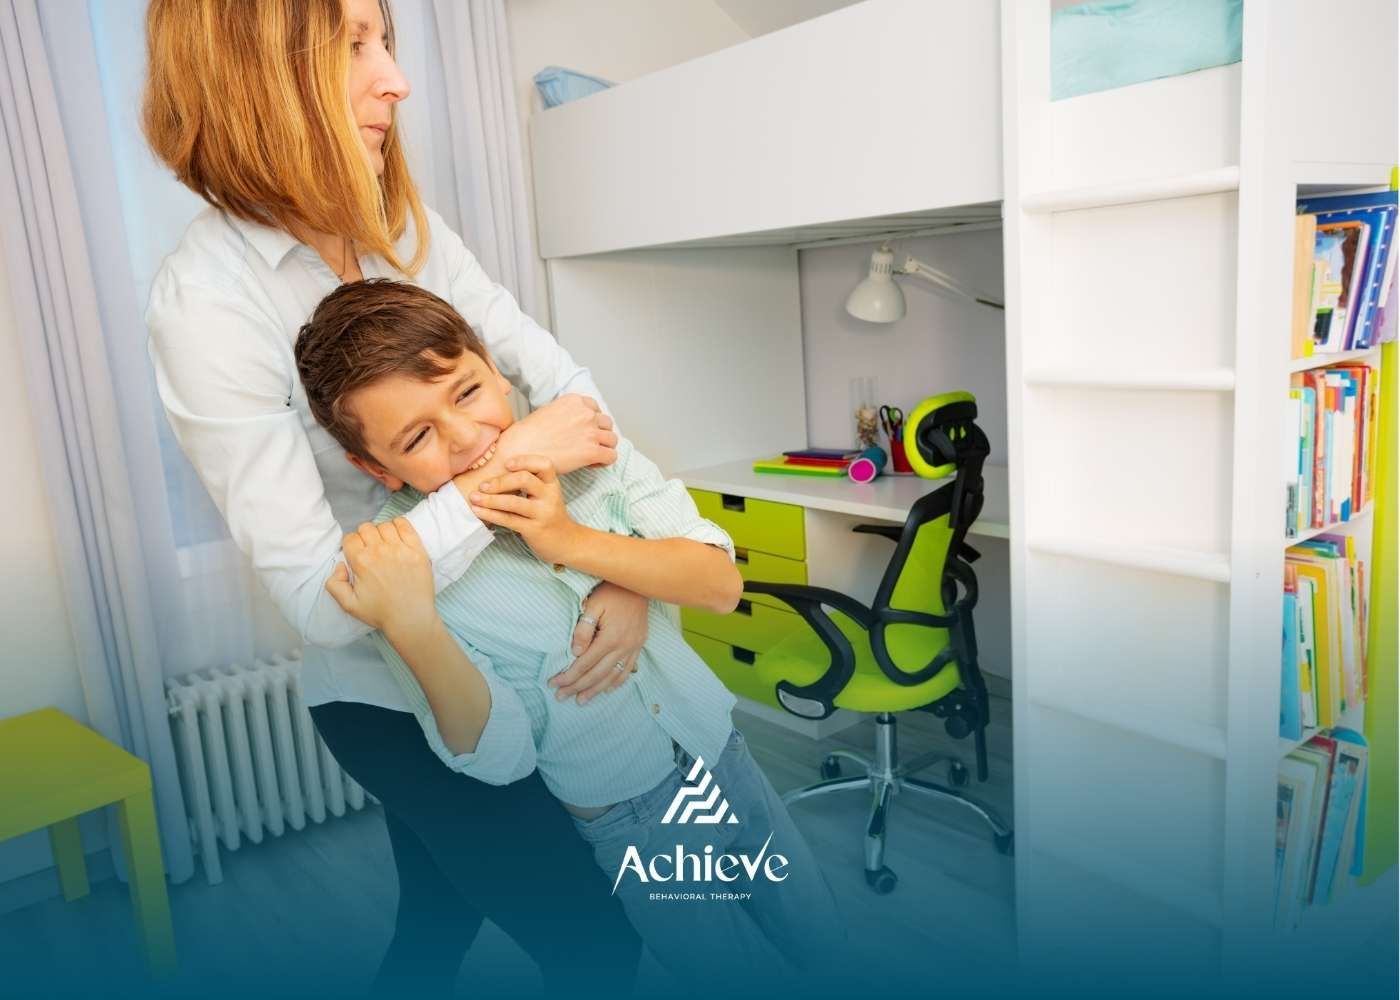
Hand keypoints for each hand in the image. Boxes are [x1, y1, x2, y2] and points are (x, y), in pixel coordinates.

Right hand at [325, 518, 436, 635]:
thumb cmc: (380, 612)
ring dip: (381, 532)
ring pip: (384, 525)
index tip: (357, 553)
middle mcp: (379, 552)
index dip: (351, 544)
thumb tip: (340, 566)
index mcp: (361, 562)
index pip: (350, 538)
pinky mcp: (417, 550)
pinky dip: (399, 524)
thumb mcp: (348, 605)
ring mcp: (400, 549)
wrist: (411, 618)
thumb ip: (334, 584)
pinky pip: (405, 525)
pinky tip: (397, 534)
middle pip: (366, 528)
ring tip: (385, 544)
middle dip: (365, 537)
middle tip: (371, 550)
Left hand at [468, 455, 582, 565]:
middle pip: (525, 480)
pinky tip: (478, 511)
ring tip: (474, 498)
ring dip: (490, 499)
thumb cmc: (548, 514)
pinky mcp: (534, 529)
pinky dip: (491, 514)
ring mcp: (543, 513)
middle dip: (500, 481)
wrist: (565, 542)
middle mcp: (550, 496)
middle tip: (482, 485)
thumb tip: (495, 469)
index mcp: (552, 483)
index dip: (524, 461)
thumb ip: (529, 481)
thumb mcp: (545, 494)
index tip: (506, 464)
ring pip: (514, 502)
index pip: (544, 464)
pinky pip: (509, 519)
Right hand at [497, 395, 616, 474]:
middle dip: (599, 434)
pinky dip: (604, 462)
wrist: (518, 450)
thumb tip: (572, 425)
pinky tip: (591, 464)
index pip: (594, 408)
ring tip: (590, 456)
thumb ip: (565, 414)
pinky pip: (611, 456)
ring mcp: (590, 431)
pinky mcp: (592, 451)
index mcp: (574, 401)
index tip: (583, 432)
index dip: (591, 421)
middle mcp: (585, 413)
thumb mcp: (547, 412)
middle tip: (587, 445)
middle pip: (606, 423)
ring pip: (612, 439)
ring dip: (604, 447)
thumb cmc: (527, 435)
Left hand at [550, 582, 648, 704]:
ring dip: (595, 690)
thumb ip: (584, 629)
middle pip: (596, 674)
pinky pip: (627, 670)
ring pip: (612, 677)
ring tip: (581, 700)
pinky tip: (606, 689)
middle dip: (577, 687)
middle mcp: (623, 647)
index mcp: (610, 638)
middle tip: (561, 697)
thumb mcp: (593, 605)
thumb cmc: (612, 592)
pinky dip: (616, 682)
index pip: (584, 664)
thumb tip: (576, 653)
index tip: (554, 684)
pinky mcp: (639, 645)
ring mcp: (633, 648)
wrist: (638, 584)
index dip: (568, 676)